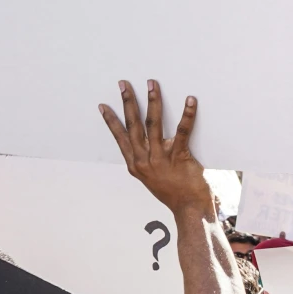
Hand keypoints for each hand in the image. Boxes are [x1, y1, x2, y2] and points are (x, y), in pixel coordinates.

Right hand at [100, 80, 207, 215]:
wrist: (189, 209)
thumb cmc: (174, 193)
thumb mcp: (152, 178)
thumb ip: (146, 160)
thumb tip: (145, 145)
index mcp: (136, 165)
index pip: (120, 138)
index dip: (111, 121)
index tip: (103, 106)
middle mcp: (144, 160)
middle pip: (133, 125)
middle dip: (128, 102)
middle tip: (124, 84)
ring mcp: (161, 158)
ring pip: (154, 124)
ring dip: (153, 101)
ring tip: (152, 85)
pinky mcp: (179, 157)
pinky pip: (182, 132)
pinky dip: (187, 114)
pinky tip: (190, 100)